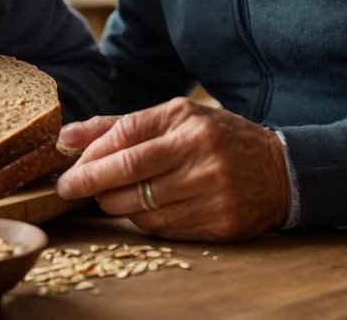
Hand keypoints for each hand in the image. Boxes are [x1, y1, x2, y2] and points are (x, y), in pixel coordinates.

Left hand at [54, 97, 289, 241]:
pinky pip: (164, 228)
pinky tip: (141, 211)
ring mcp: (212, 189)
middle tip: (69, 189)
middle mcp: (199, 152)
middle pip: (128, 172)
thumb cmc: (216, 139)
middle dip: (90, 183)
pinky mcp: (220, 221)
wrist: (280, 171)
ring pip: (142, 206)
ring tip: (108, 198)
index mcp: (186, 120)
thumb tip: (68, 136)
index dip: (90, 155)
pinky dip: (143, 221)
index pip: (124, 136)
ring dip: (114, 205)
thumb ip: (121, 125)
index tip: (67, 170)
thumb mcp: (175, 118)